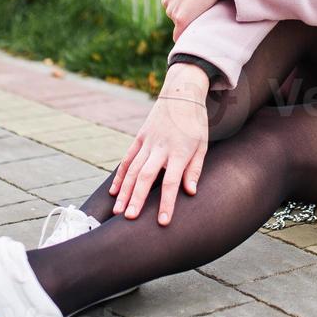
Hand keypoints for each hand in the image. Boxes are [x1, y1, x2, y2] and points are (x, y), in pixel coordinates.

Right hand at [109, 65, 209, 225]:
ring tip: (118, 211)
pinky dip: (119, 176)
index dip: (166, 203)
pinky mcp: (139, 137)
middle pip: (146, 177)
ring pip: (132, 169)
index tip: (162, 221)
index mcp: (180, 152)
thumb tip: (190, 192)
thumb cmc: (196, 123)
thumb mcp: (202, 145)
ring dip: (124, 191)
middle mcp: (161, 148)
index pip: (171, 182)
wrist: (182, 94)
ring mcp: (147, 142)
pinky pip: (127, 159)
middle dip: (137, 199)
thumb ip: (194, 169)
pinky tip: (114, 192)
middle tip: (129, 219)